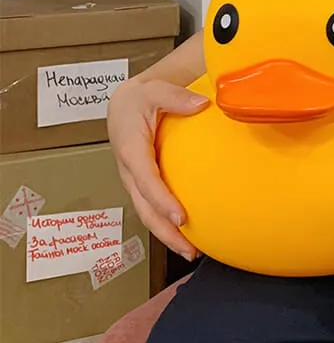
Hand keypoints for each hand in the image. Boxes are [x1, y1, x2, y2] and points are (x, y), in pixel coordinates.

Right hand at [107, 78, 207, 260]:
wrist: (124, 105)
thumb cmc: (140, 99)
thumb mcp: (154, 90)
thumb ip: (176, 96)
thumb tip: (201, 104)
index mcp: (131, 150)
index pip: (146, 180)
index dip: (161, 200)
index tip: (181, 216)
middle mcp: (130, 171)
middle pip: (144, 208)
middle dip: (165, 231)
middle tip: (189, 249)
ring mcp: (135, 181)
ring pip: (148, 214)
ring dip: (168, 235)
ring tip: (192, 252)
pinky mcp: (143, 184)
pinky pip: (154, 207)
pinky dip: (169, 223)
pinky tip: (192, 232)